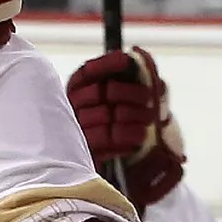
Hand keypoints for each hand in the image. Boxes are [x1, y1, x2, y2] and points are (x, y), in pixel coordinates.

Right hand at [67, 47, 186, 209]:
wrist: (124, 167)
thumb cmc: (125, 124)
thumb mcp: (131, 98)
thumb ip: (134, 76)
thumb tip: (139, 55)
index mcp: (78, 91)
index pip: (87, 72)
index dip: (106, 65)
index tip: (126, 60)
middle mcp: (73, 108)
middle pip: (100, 93)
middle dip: (129, 94)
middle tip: (148, 99)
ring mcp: (78, 130)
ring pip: (105, 116)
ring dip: (132, 116)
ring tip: (148, 120)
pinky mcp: (87, 152)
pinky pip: (106, 141)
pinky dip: (126, 137)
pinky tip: (138, 138)